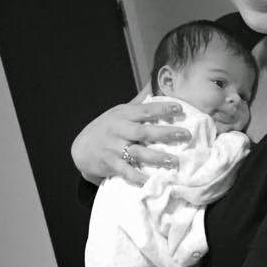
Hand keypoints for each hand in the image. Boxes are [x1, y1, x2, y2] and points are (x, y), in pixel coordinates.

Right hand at [71, 93, 189, 185]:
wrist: (81, 148)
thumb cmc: (107, 128)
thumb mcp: (120, 113)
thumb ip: (139, 105)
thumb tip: (157, 85)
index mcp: (123, 114)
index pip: (145, 110)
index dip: (162, 109)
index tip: (180, 109)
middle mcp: (119, 129)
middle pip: (144, 132)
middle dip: (165, 133)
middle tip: (185, 135)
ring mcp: (113, 147)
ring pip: (137, 152)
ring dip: (157, 157)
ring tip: (174, 161)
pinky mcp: (110, 163)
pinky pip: (126, 171)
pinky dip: (138, 177)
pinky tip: (151, 181)